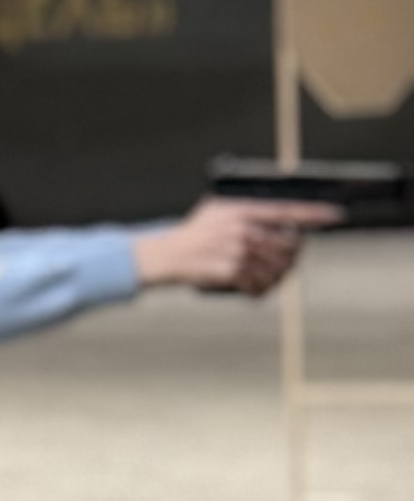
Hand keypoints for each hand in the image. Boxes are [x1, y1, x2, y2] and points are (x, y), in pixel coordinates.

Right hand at [135, 198, 330, 296]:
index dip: (314, 214)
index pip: (287, 211)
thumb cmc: (192, 234)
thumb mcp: (216, 210)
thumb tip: (279, 217)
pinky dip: (261, 290)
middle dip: (294, 256)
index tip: (334, 216)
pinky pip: (259, 284)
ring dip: (278, 277)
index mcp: (242, 210)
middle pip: (288, 245)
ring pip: (277, 267)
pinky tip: (256, 289)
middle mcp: (243, 229)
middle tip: (290, 261)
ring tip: (271, 277)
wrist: (165, 256)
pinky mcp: (231, 272)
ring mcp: (238, 251)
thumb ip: (245, 210)